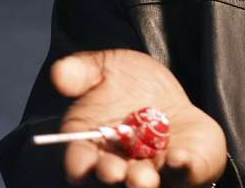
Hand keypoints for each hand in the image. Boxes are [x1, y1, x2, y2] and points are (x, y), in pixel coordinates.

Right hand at [52, 49, 226, 186]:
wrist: (169, 95)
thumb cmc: (130, 84)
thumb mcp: (106, 68)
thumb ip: (81, 71)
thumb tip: (59, 72)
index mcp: (91, 146)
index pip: (79, 161)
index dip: (78, 164)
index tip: (80, 165)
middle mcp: (119, 165)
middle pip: (110, 178)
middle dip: (110, 175)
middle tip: (115, 171)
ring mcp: (152, 171)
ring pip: (144, 183)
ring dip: (142, 181)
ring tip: (144, 177)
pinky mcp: (184, 169)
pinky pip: (185, 173)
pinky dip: (183, 168)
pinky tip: (180, 158)